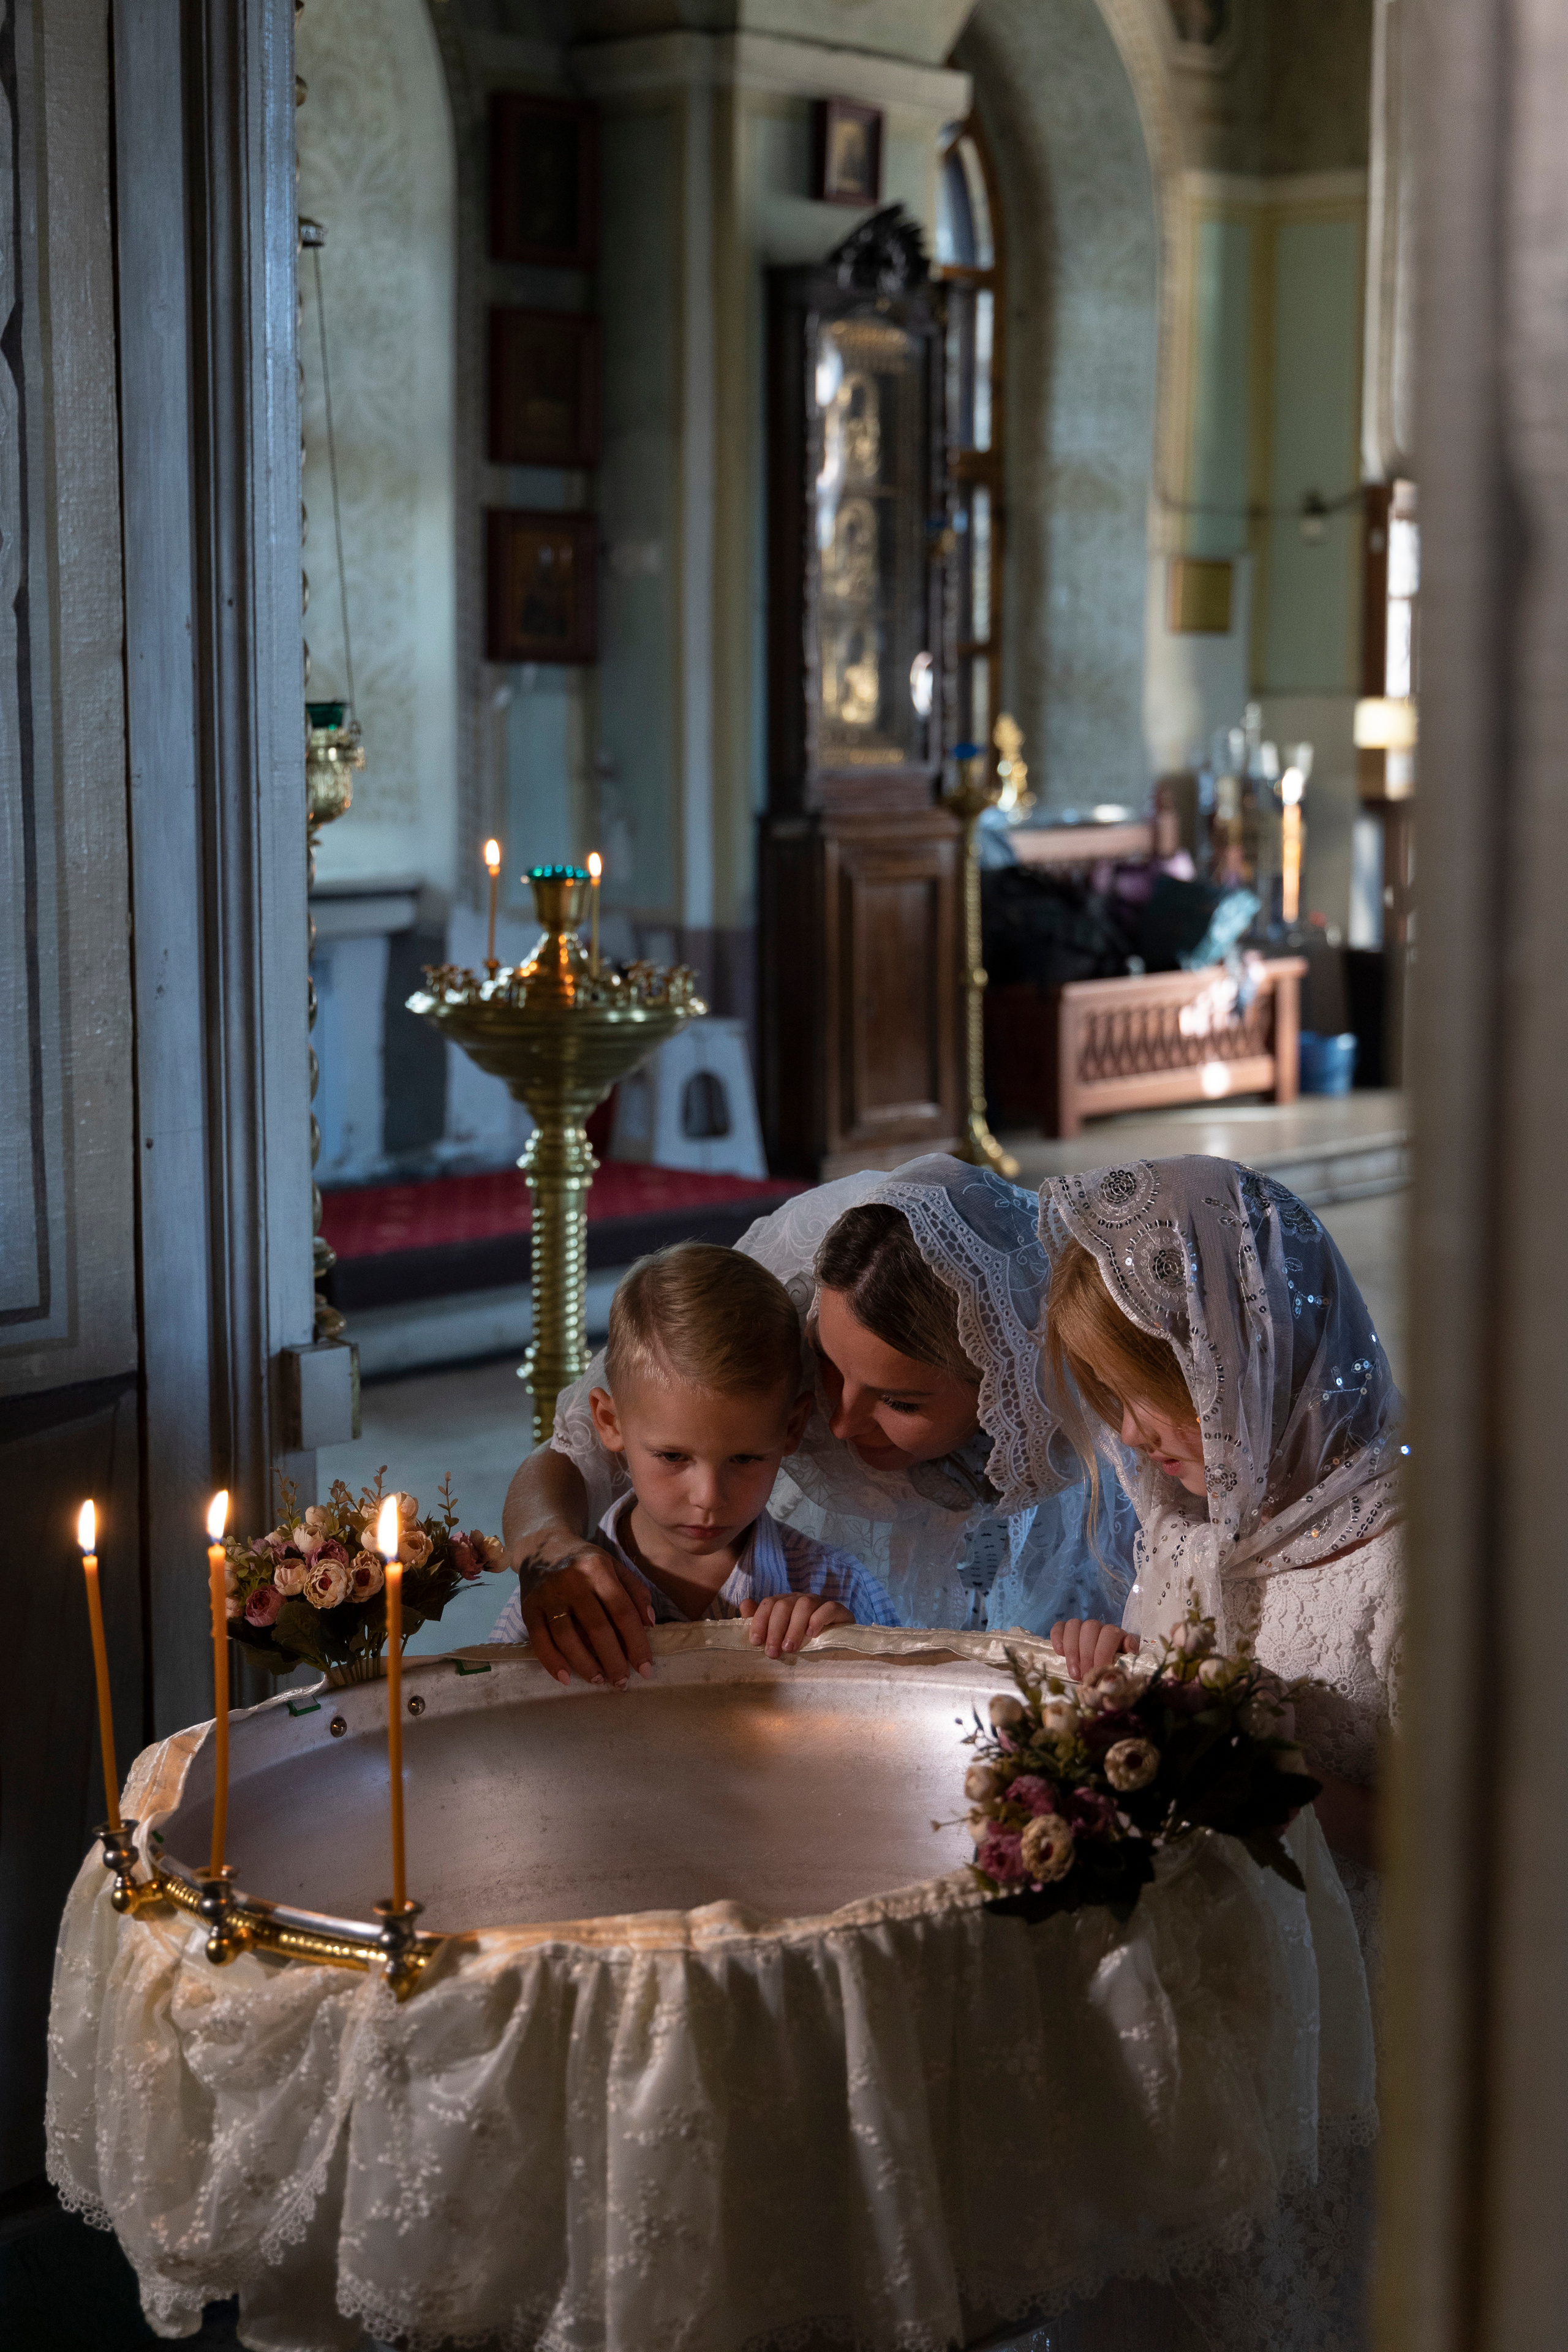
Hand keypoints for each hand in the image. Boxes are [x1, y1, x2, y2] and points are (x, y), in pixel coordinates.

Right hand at [518, 1538, 655, 1688]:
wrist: (542, 1545)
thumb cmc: (585, 1561)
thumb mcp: (614, 1566)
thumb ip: (635, 1592)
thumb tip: (649, 1625)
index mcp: (598, 1569)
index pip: (622, 1611)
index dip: (636, 1643)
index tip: (645, 1668)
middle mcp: (572, 1581)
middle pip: (597, 1628)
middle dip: (613, 1660)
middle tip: (622, 1682)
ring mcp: (548, 1595)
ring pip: (567, 1637)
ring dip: (585, 1664)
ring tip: (599, 1680)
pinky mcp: (528, 1607)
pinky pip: (539, 1640)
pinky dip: (552, 1662)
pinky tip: (566, 1677)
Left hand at [740, 1593, 852, 1657]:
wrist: (836, 1647)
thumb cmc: (802, 1642)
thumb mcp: (779, 1635)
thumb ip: (761, 1621)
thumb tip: (744, 1604)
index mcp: (785, 1602)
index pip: (769, 1603)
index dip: (760, 1621)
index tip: (756, 1642)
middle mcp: (801, 1599)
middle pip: (784, 1605)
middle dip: (775, 1629)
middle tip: (773, 1652)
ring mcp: (820, 1602)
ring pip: (804, 1605)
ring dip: (794, 1627)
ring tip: (790, 1648)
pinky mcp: (838, 1610)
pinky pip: (828, 1607)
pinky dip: (818, 1619)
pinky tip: (812, 1635)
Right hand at [1049, 1617, 1139, 1682]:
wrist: (1102, 1669)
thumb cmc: (1114, 1668)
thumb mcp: (1125, 1665)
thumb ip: (1128, 1659)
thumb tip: (1130, 1650)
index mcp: (1115, 1633)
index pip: (1109, 1633)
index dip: (1103, 1652)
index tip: (1098, 1671)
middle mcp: (1098, 1626)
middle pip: (1090, 1629)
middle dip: (1086, 1655)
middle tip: (1084, 1676)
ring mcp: (1081, 1626)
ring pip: (1074, 1626)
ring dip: (1072, 1650)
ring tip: (1074, 1673)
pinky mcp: (1065, 1630)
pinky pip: (1059, 1626)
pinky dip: (1057, 1637)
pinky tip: (1059, 1653)